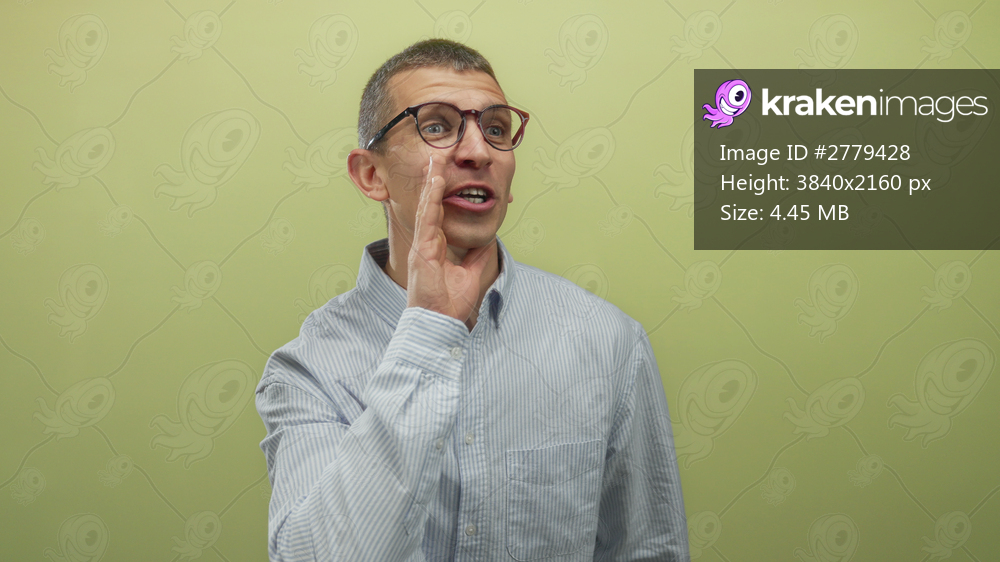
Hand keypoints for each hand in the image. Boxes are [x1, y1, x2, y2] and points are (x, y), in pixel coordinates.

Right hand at [406, 154, 493, 323]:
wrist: (442, 323)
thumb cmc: (453, 304)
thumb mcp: (474, 272)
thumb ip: (480, 253)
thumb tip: (490, 237)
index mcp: (437, 248)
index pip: (440, 214)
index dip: (443, 194)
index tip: (446, 173)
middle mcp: (428, 243)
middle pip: (430, 205)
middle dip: (433, 180)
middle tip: (437, 156)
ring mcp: (423, 245)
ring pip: (426, 206)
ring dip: (431, 181)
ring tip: (434, 159)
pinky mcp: (423, 250)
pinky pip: (428, 218)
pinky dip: (431, 198)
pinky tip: (435, 180)